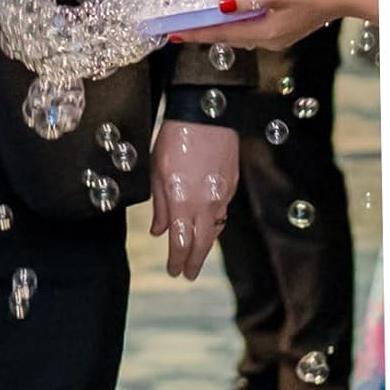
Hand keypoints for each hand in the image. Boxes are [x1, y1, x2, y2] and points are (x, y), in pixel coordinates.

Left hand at [150, 120, 238, 280]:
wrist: (205, 114)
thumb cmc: (175, 141)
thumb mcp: (157, 174)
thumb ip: (160, 206)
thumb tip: (159, 231)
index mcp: (184, 203)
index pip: (181, 243)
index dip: (178, 261)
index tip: (175, 272)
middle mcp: (206, 203)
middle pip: (203, 242)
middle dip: (195, 261)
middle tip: (189, 275)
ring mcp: (222, 194)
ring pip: (215, 227)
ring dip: (206, 243)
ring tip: (196, 253)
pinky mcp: (231, 183)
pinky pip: (222, 210)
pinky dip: (214, 222)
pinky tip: (207, 224)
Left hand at [168, 0, 366, 50]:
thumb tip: (221, 6)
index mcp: (263, 32)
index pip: (220, 33)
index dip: (195, 32)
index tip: (173, 34)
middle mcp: (267, 41)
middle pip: (226, 37)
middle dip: (201, 33)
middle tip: (177, 32)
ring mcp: (276, 38)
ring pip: (239, 35)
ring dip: (218, 30)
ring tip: (196, 26)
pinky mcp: (284, 31)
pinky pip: (252, 30)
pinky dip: (237, 26)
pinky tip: (229, 19)